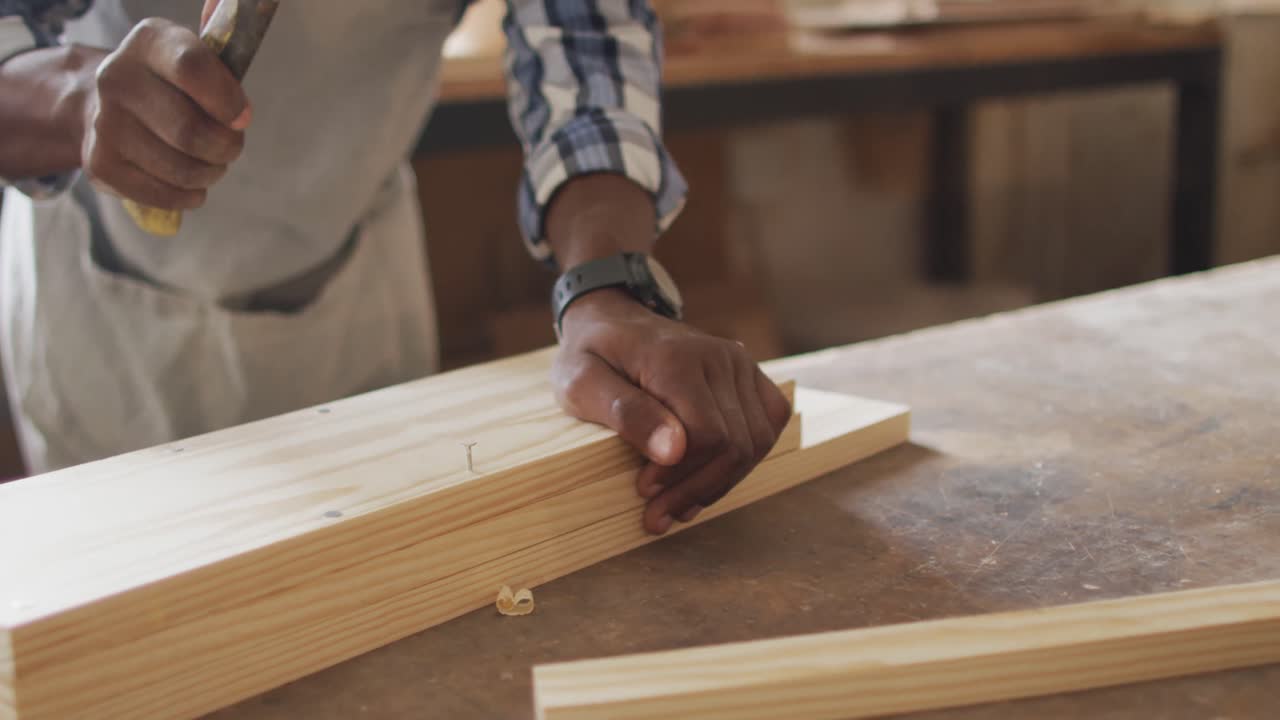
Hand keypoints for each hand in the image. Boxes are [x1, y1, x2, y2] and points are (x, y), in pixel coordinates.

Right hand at [78, 14, 248, 209]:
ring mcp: (104, 123)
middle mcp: (117, 78)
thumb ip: (220, 43)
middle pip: (190, 131)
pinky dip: (190, 194)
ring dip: (211, 172)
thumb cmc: (169, 84)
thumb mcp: (193, 54)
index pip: (192, 68)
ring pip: (181, 168)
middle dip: (226, 147)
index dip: (227, 100)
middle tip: (230, 146)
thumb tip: (225, 6)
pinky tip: (191, 183)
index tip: (243, 117)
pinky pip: (163, 194)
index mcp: (148, 42)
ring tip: (211, 162)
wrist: (102, 107)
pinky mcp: (100, 165)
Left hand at [553, 289, 792, 534]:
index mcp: (677, 359)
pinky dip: (746, 459)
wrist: (611, 321)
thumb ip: (626, 413)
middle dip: (697, 490)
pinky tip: (710, 477)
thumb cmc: (591, 355)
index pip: (707, 435)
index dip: (681, 475)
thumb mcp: (582, 383)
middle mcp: (720, 357)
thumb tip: (673, 450)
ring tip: (680, 505)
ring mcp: (740, 364)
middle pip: (736, 445)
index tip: (644, 492)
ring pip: (756, 441)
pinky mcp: (750, 374)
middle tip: (658, 515)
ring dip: (721, 483)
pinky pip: (770, 423)